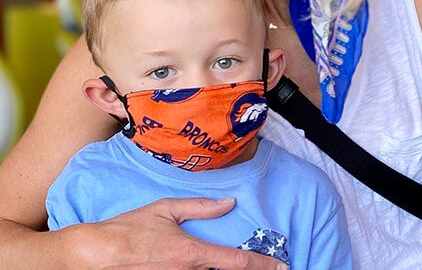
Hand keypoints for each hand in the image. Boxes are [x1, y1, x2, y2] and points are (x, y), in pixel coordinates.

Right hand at [61, 197, 286, 268]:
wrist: (94, 255)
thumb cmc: (129, 229)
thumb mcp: (165, 209)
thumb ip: (200, 207)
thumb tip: (228, 203)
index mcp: (192, 252)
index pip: (237, 261)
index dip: (263, 264)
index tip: (281, 266)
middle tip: (270, 269)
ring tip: (245, 268)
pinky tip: (209, 269)